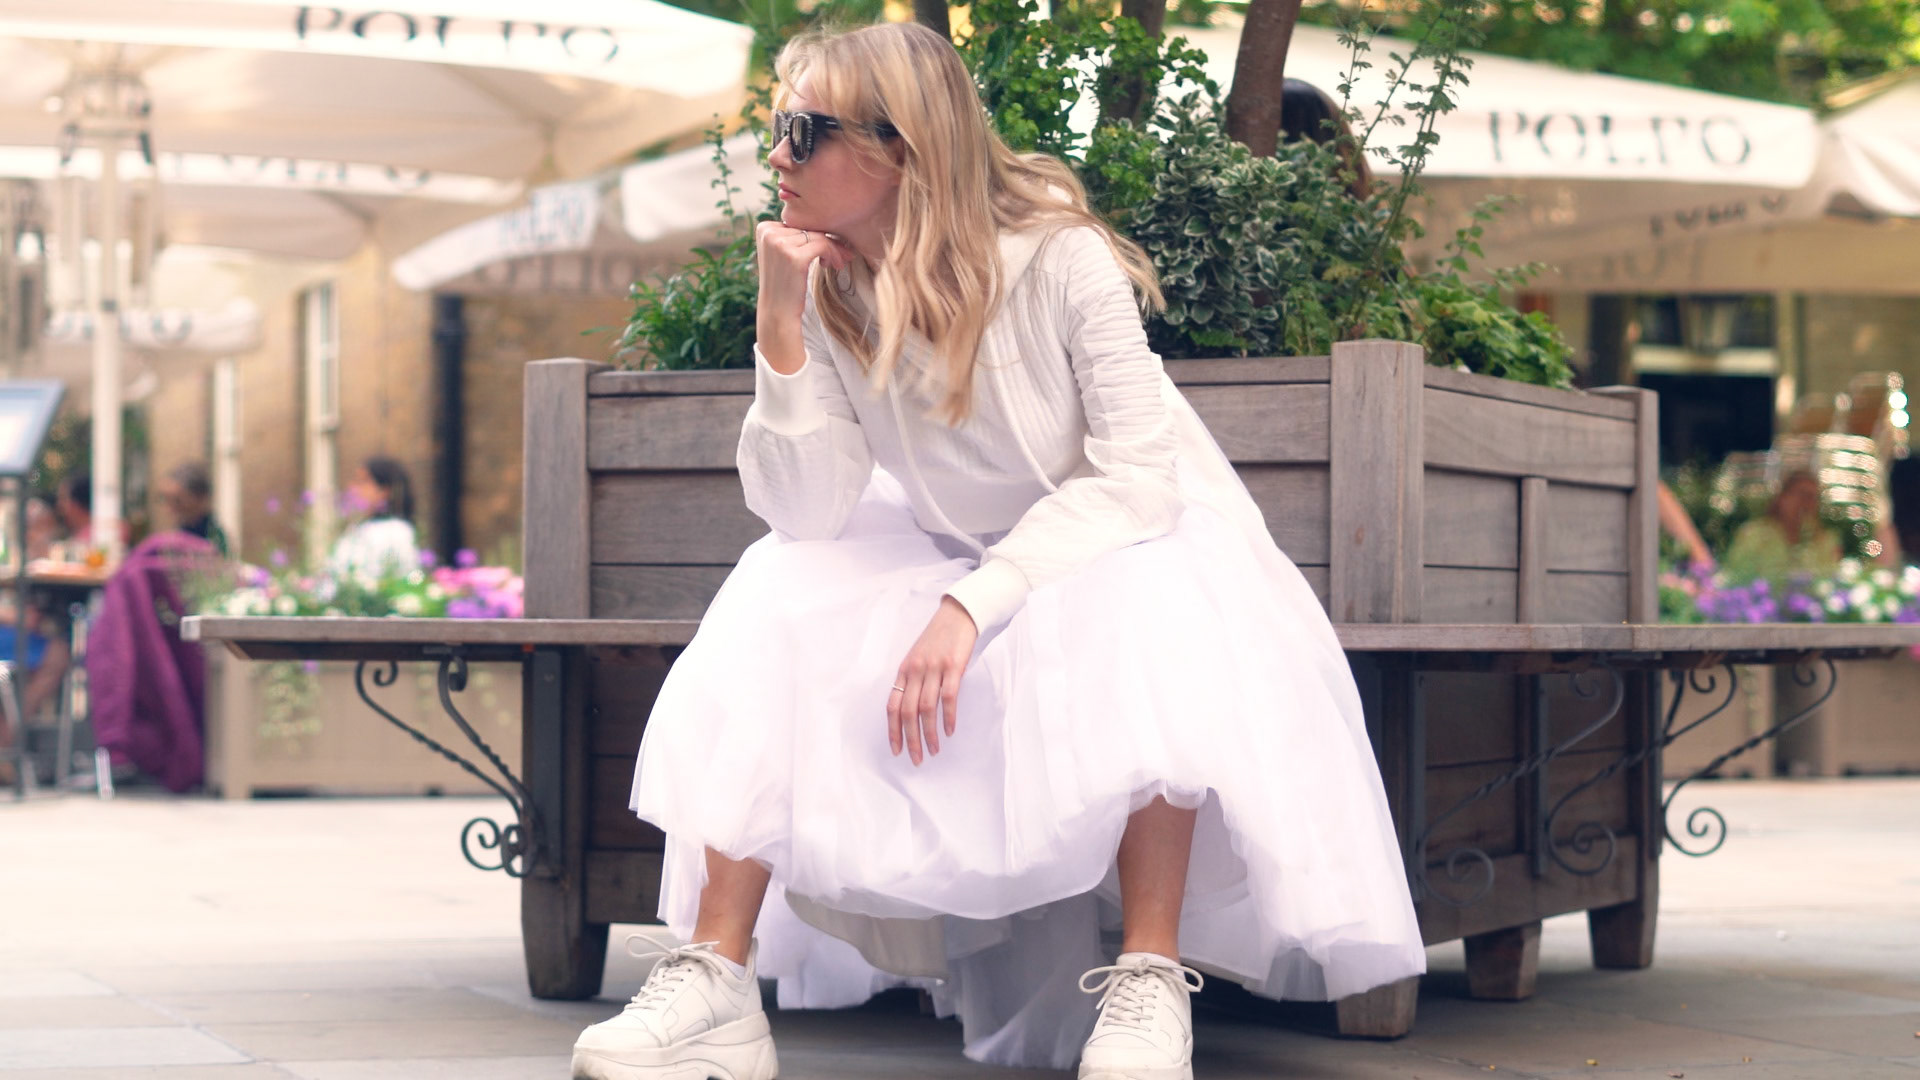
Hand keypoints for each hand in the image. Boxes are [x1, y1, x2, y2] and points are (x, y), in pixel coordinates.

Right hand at [755, 221, 855, 372]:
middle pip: (808, 228)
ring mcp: (779, 243)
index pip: (798, 223)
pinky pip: (823, 245)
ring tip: (837, 263)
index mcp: (764, 228)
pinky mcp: (793, 256)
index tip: (830, 249)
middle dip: (828, 241)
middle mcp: (768, 232)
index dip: (817, 234)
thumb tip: (829, 216)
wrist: (778, 312)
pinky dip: (833, 254)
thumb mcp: (785, 253)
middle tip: (844, 255)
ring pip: (818, 236)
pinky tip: (834, 265)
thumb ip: (796, 234)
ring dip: (833, 249)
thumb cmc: (786, 283)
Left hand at [889, 596, 978, 766]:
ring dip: (930, 733)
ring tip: (934, 751)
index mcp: (904, 670)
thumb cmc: (938, 639)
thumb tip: (911, 711)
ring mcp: (934, 668)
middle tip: (916, 759)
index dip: (893, 731)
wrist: (957, 614)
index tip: (897, 750)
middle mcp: (915, 670)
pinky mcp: (953, 666)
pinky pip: (948, 697)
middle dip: (911, 739)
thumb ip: (913, 681)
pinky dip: (948, 717)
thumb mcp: (918, 658)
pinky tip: (949, 731)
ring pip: (927, 708)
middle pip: (908, 712)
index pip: (892, 706)